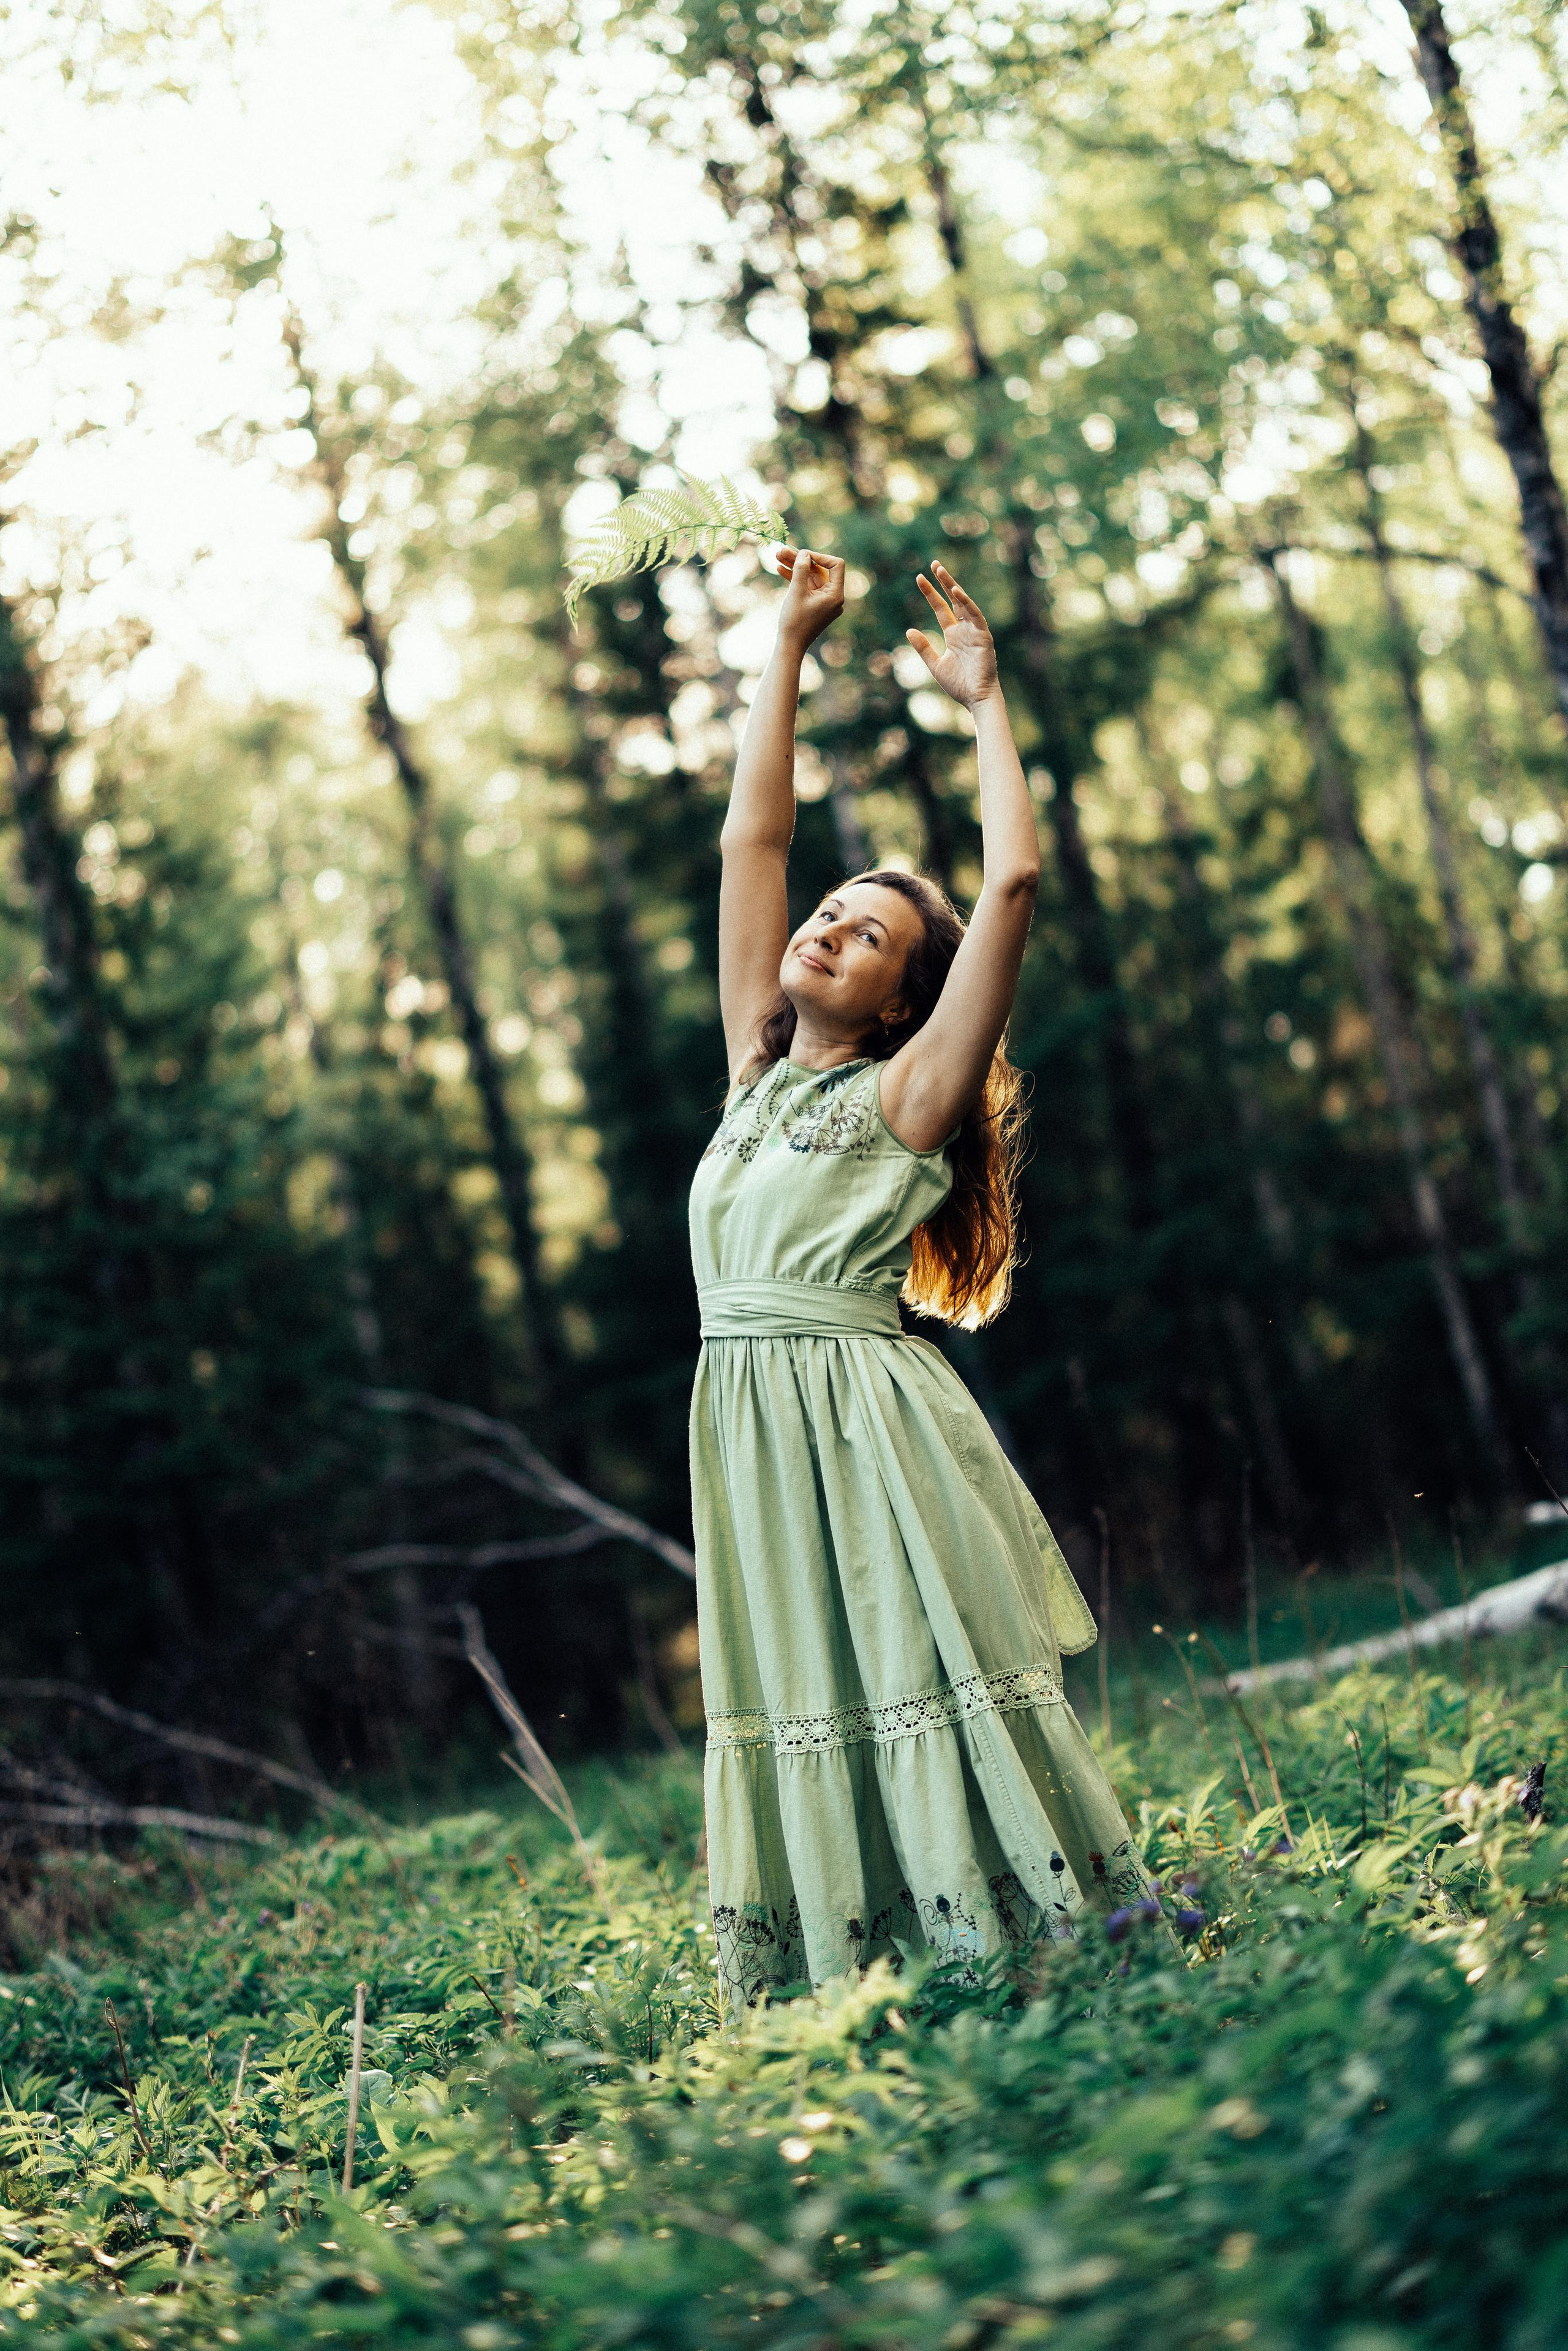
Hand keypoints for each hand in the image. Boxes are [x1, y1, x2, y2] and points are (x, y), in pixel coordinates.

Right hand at [774, 546, 845, 651]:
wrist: (789, 645)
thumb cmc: (794, 621)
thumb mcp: (796, 591)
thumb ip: (801, 570)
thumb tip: (804, 553)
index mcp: (835, 595)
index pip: (836, 565)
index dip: (820, 556)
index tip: (802, 554)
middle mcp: (833, 597)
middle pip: (820, 570)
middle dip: (802, 560)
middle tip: (782, 551)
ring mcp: (824, 601)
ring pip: (811, 577)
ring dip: (796, 567)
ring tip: (778, 557)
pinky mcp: (815, 605)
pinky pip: (807, 587)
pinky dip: (796, 579)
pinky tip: (780, 570)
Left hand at [906, 560, 998, 707]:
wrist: (975, 698)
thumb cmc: (958, 684)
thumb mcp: (935, 664)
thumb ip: (923, 647)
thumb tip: (909, 630)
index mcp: (953, 635)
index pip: (940, 608)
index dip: (931, 593)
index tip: (919, 578)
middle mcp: (963, 629)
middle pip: (953, 599)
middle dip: (943, 581)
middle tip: (934, 564)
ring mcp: (974, 631)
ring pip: (963, 602)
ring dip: (953, 586)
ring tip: (941, 571)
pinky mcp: (983, 636)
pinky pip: (975, 615)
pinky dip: (966, 603)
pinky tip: (956, 592)